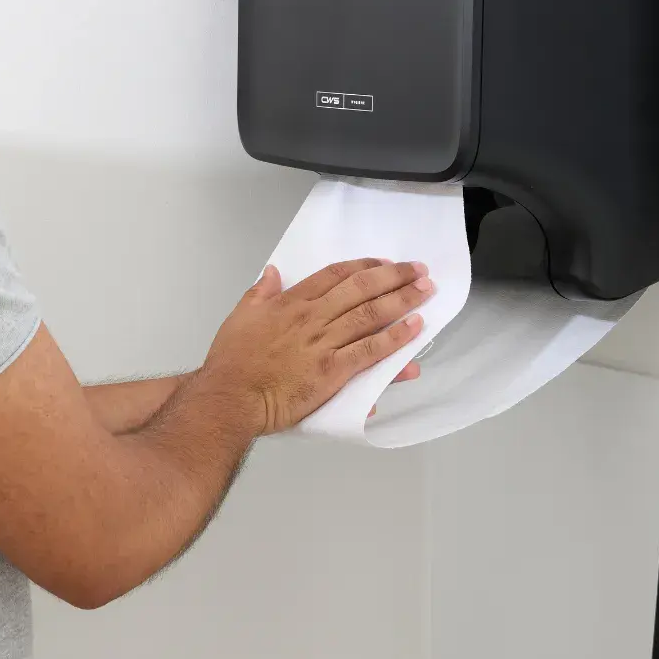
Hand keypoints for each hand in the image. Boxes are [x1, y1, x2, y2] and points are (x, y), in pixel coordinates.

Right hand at [199, 258, 433, 435]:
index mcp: (291, 302)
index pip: (333, 275)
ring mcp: (325, 343)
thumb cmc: (233, 360)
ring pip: (370, 314)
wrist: (232, 396)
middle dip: (393, 276)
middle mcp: (313, 317)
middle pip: (360, 289)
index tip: (383, 262)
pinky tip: (414, 329)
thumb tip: (273, 271)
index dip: (362, 266)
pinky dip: (395, 340)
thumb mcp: (240, 316)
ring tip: (425, 291)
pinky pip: (370, 351)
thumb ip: (260, 292)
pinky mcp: (333, 371)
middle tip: (418, 269)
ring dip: (402, 300)